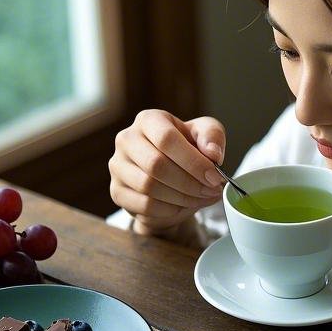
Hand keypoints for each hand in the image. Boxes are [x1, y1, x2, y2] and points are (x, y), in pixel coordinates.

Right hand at [108, 109, 225, 235]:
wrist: (169, 174)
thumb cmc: (186, 149)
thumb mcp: (205, 135)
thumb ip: (212, 137)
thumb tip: (212, 153)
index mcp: (148, 120)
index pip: (167, 139)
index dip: (193, 161)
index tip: (214, 177)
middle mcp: (127, 139)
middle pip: (156, 165)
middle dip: (190, 183)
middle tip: (211, 191)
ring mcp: (118, 166)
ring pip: (149, 187)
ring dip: (182, 198)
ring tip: (201, 198)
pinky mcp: (117, 191)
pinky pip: (144, 205)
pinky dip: (169, 210)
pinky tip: (182, 205)